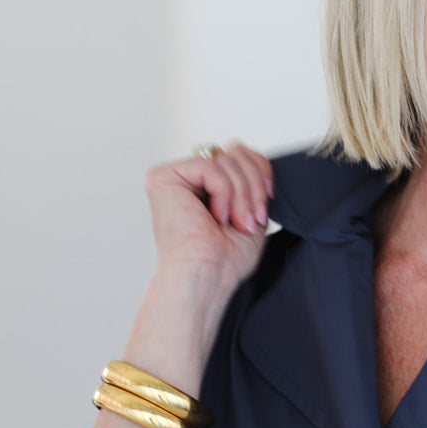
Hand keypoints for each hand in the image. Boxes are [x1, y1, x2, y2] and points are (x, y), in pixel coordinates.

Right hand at [144, 142, 272, 292]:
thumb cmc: (225, 258)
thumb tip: (243, 148)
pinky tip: (216, 217)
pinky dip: (225, 193)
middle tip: (250, 220)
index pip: (239, 154)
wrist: (207, 278)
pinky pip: (211, 166)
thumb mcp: (248, 208)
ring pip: (226, 158)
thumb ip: (246, 177)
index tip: (264, 208)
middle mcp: (185, 178)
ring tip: (236, 223)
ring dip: (242, 195)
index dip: (261, 174)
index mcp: (204, 185)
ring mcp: (172, 176)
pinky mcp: (162, 178)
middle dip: (253, 187)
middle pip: (235, 152)